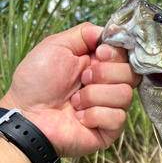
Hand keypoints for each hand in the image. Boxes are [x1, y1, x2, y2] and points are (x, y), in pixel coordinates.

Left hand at [0, 23, 140, 156]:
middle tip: (82, 79)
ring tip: (75, 102)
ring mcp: (110, 108)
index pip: (127, 55)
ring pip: (125, 95)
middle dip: (104, 74)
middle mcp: (108, 85)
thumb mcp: (57, 45)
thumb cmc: (37, 83)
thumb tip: (109, 33)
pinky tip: (80, 117)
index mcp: (100, 65)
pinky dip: (95, 115)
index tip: (99, 54)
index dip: (117, 54)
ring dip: (94, 96)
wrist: (28, 115)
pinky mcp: (110, 129)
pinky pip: (118, 117)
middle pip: (132, 74)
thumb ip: (84, 34)